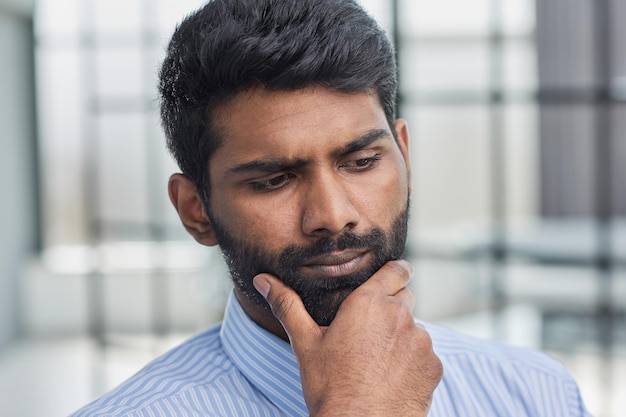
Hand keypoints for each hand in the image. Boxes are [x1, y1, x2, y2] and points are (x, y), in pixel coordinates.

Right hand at [253, 260, 442, 416]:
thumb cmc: (329, 387)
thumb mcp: (305, 344)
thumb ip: (287, 305)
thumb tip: (263, 280)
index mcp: (369, 303)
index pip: (397, 269)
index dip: (394, 272)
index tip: (389, 279)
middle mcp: (400, 315)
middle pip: (405, 298)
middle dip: (392, 308)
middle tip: (370, 332)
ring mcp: (421, 341)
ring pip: (415, 328)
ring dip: (402, 337)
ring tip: (378, 361)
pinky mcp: (433, 366)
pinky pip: (426, 355)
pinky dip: (413, 362)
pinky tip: (392, 378)